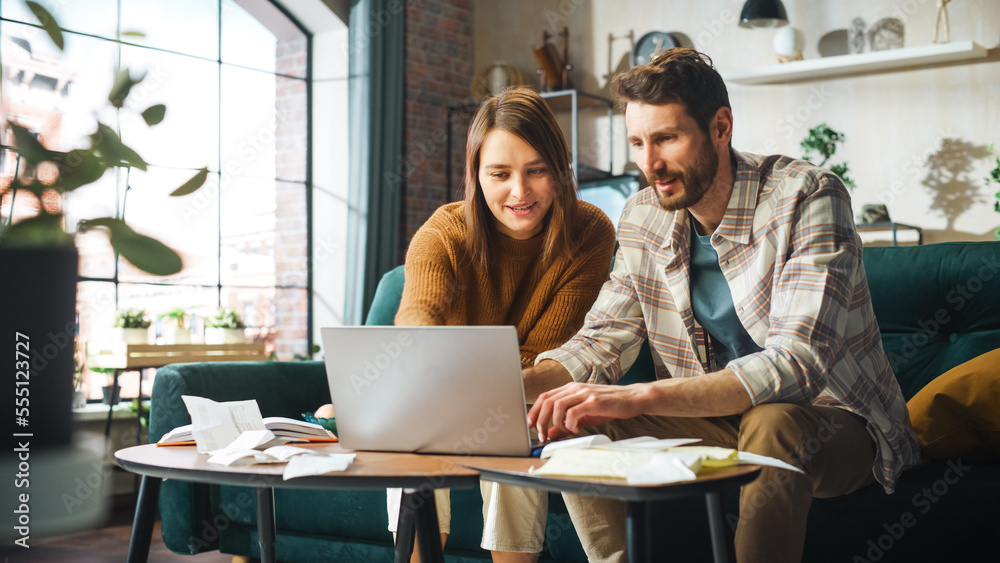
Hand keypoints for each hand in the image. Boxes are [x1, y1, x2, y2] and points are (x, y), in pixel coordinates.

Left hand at [528, 382, 645, 441]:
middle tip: (542, 435)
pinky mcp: (594, 401)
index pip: (544, 397)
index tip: (531, 426)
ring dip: (555, 423)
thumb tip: (550, 434)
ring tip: (562, 432)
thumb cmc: (609, 405)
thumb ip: (566, 423)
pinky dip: (570, 423)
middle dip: (540, 420)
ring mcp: (584, 393)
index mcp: (570, 388)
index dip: (534, 412)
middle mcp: (575, 388)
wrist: (633, 398)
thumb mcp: (584, 415)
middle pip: (547, 401)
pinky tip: (576, 429)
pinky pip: (573, 412)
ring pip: (557, 406)